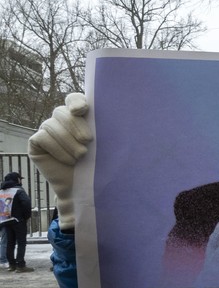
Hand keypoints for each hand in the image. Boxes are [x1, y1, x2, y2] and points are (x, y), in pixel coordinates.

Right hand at [28, 93, 91, 230]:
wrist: (85, 188)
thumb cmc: (98, 165)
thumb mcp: (104, 145)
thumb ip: (103, 128)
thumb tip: (112, 112)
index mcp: (78, 117)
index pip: (74, 99)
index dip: (76, 101)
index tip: (82, 110)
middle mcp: (61, 120)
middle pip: (62, 112)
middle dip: (75, 126)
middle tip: (88, 141)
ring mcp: (47, 130)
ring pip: (51, 125)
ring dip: (68, 142)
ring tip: (81, 156)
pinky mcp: (36, 142)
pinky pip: (42, 138)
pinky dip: (57, 149)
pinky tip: (69, 161)